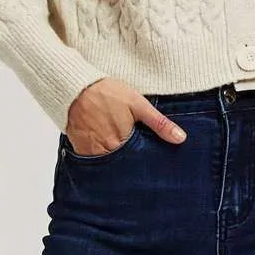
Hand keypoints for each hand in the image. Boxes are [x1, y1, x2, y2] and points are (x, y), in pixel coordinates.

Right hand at [65, 79, 186, 154]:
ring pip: (108, 166)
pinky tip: (105, 151)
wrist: (75, 88)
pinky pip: (93, 162)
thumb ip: (159, 123)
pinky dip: (100, 160)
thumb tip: (180, 139)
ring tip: (121, 156)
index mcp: (123, 143)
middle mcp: (106, 152)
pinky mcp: (80, 150)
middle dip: (131, 166)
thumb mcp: (138, 104)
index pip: (139, 163)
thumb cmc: (107, 93)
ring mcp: (91, 153)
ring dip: (116, 163)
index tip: (150, 163)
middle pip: (124, 167)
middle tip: (137, 161)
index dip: (145, 163)